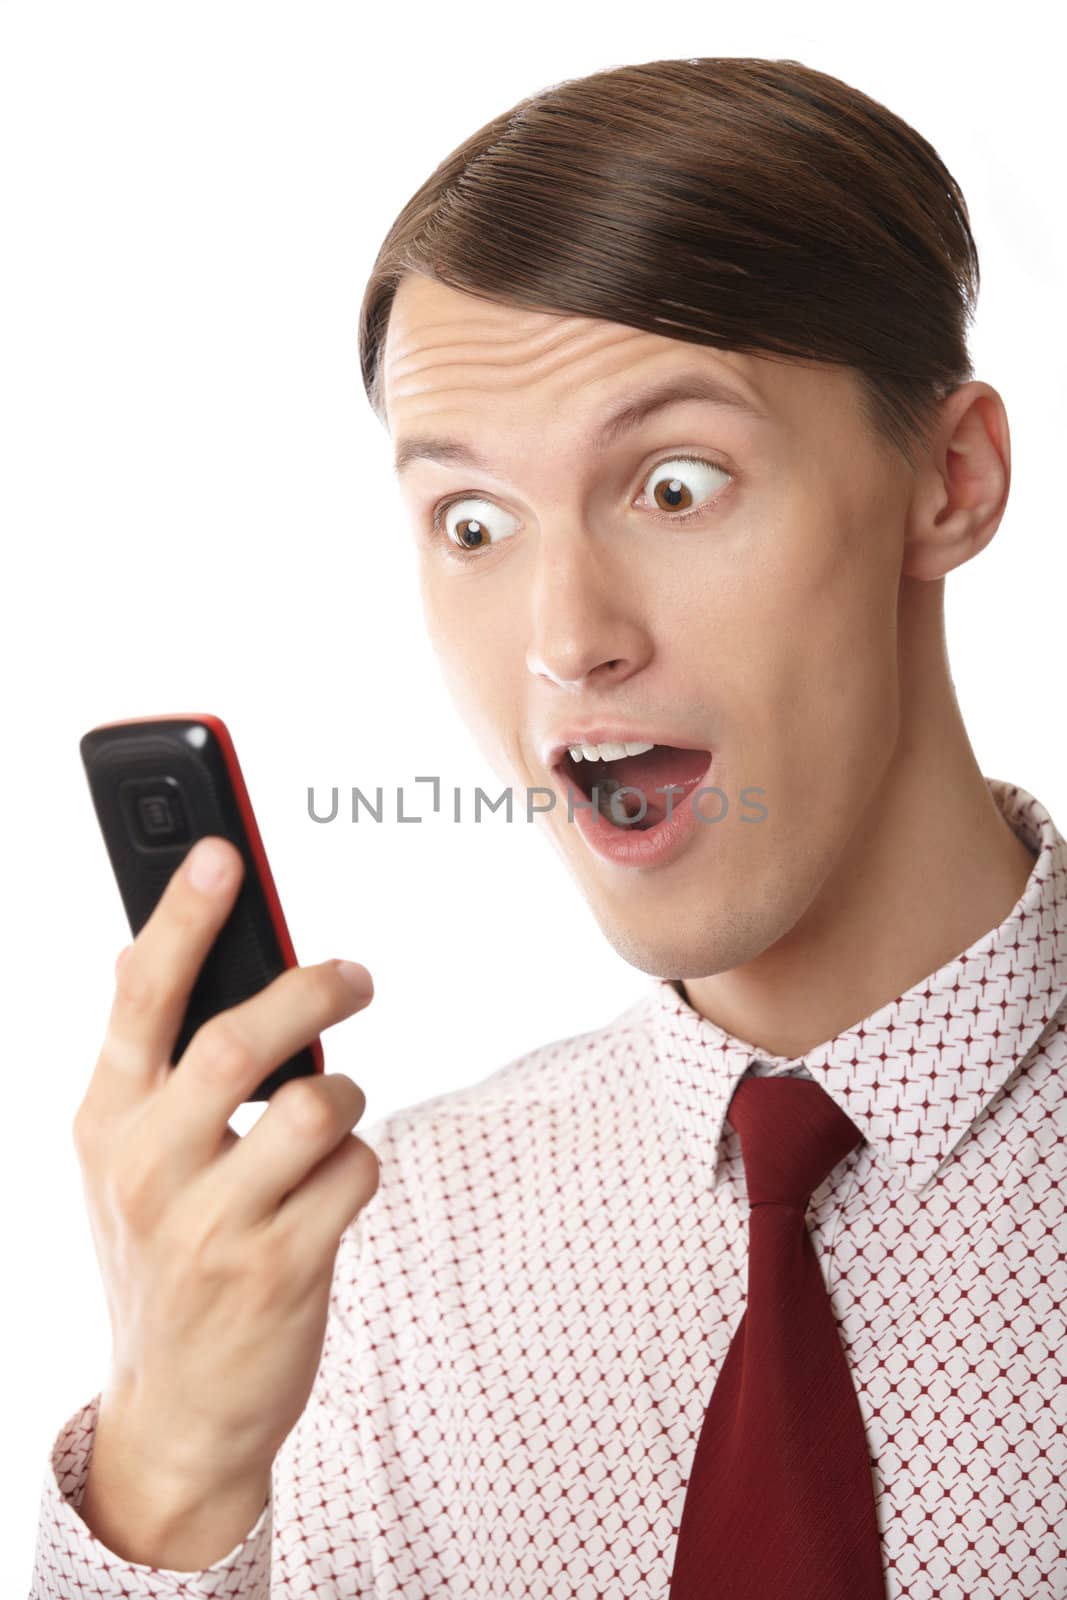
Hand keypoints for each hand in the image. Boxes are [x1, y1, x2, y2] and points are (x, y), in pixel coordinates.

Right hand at [72, 835, 378, 1495]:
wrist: (176, 1410)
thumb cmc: (161, 1256)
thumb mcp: (120, 1161)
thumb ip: (137, 1060)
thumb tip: (132, 948)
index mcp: (104, 1123)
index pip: (138, 1001)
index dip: (180, 920)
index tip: (221, 853)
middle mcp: (147, 1169)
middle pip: (236, 1041)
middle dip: (309, 990)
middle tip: (356, 975)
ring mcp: (210, 1226)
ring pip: (313, 1105)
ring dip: (344, 1093)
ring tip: (331, 1114)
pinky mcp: (277, 1271)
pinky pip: (355, 1171)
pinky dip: (360, 1164)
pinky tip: (332, 1192)